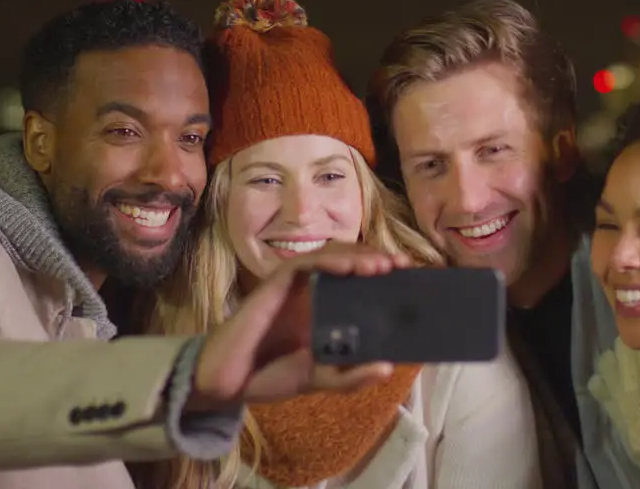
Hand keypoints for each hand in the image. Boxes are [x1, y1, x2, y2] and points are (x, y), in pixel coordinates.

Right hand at [191, 242, 411, 406]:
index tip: (409, 276)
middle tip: (403, 266)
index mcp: (324, 307)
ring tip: (383, 266)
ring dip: (358, 255)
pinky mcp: (275, 283)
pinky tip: (351, 267)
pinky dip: (330, 260)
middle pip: (348, 260)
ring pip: (330, 255)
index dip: (382, 272)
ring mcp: (293, 285)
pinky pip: (305, 263)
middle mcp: (312, 291)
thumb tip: (387, 367)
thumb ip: (351, 377)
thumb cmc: (270, 375)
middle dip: (376, 258)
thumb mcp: (320, 380)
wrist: (229, 384)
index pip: (358, 279)